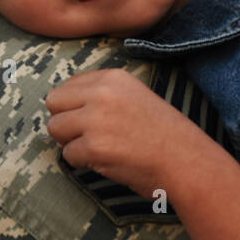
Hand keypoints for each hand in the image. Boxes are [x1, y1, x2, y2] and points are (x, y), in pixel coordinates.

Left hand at [45, 68, 211, 199]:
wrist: (186, 160)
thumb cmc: (162, 133)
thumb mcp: (135, 96)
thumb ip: (102, 93)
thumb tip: (64, 103)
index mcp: (113, 77)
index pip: (68, 85)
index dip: (74, 106)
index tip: (93, 119)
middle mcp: (102, 93)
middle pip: (53, 102)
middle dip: (65, 121)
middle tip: (87, 135)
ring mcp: (96, 119)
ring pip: (55, 128)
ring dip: (71, 142)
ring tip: (98, 148)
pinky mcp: (94, 147)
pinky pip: (68, 154)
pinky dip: (82, 162)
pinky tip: (106, 160)